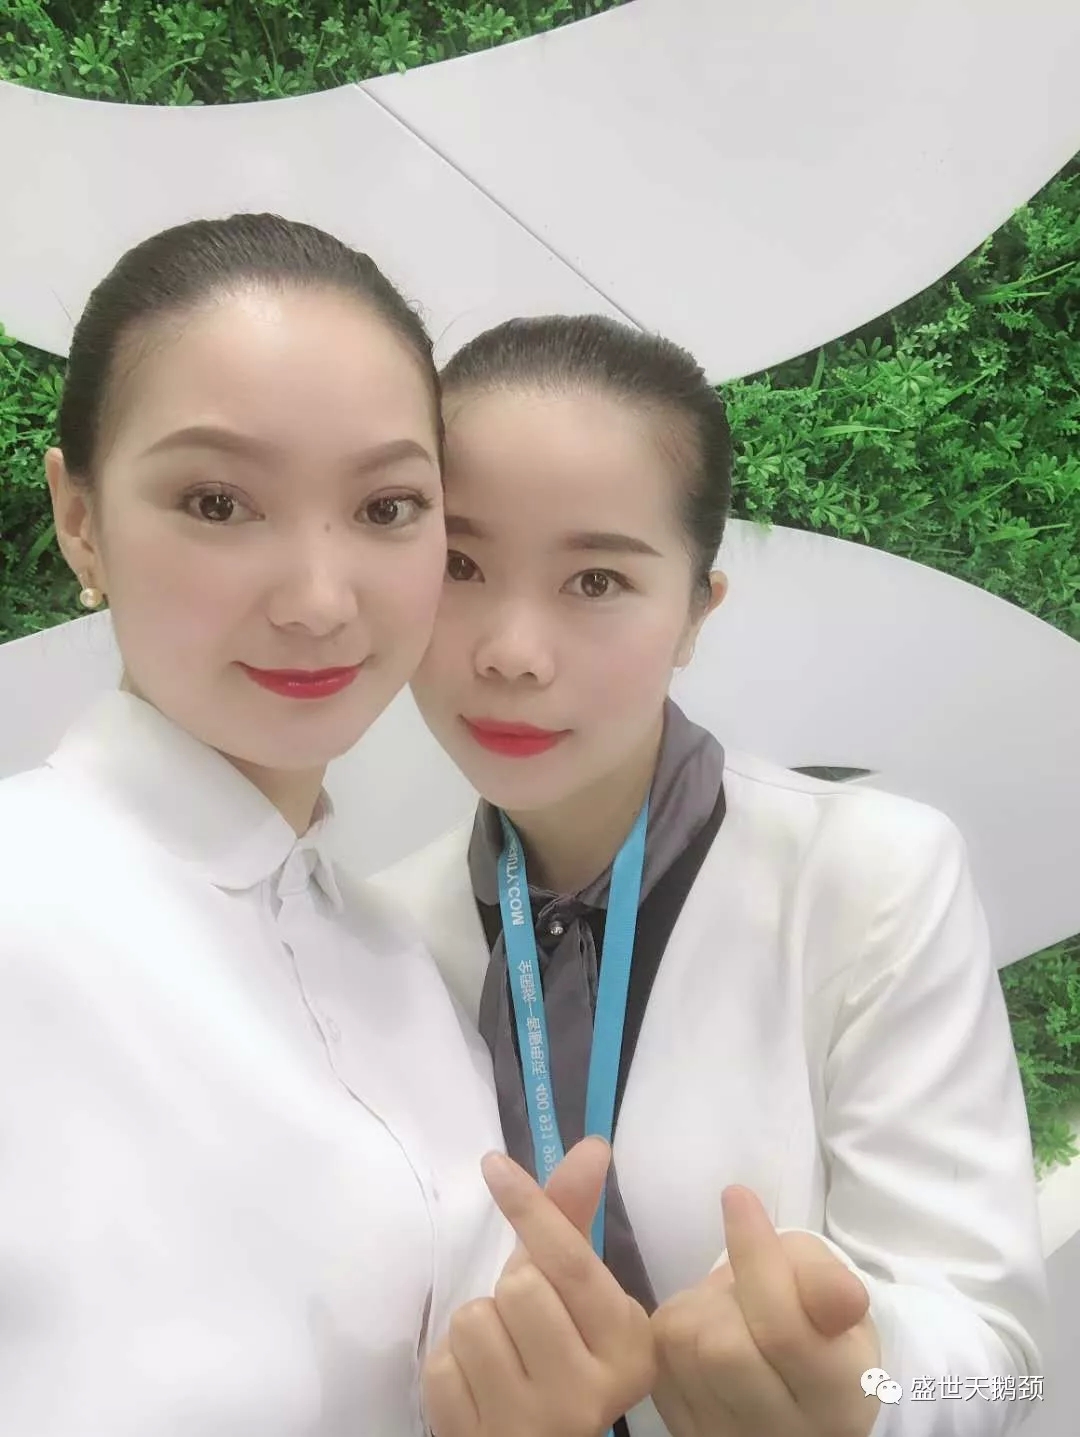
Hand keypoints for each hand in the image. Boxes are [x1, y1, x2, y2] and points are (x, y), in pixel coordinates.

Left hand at [422, 1136, 655, 1436]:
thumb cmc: (560, 1356)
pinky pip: (442, 1366)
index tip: (494, 1165)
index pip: (570, 1261)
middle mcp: (589, 1394)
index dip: (531, 1207)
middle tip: (526, 1325)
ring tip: (501, 1358)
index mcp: (627, 1350)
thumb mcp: (579, 1296)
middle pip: (519, 1285)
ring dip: (477, 1329)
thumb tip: (592, 1146)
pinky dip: (450, 1367)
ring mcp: (533, 1426)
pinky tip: (477, 1388)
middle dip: (510, 1291)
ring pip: (474, 1321)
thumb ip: (574, 1223)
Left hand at [651, 1187, 880, 1436]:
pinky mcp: (683, 1430)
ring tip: (730, 1309)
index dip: (758, 1257)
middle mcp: (782, 1433)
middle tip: (744, 1279)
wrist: (787, 1387)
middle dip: (727, 1293)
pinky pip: (659, 1359)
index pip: (786, 1330)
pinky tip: (706, 1332)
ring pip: (685, 1349)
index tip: (737, 1196)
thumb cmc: (819, 1328)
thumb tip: (843, 1294)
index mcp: (839, 1398)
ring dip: (701, 1308)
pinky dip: (679, 1329)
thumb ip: (827, 1285)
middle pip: (725, 1348)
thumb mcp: (838, 1298)